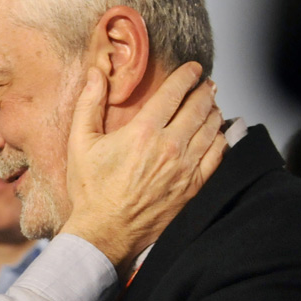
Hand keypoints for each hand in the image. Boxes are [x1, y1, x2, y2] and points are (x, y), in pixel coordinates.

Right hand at [62, 62, 225, 273]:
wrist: (105, 231)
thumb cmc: (91, 189)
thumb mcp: (80, 143)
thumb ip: (89, 104)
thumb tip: (96, 74)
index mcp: (143, 132)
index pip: (174, 93)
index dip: (186, 76)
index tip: (192, 69)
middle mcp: (169, 147)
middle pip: (198, 108)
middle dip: (204, 91)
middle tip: (206, 83)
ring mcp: (185, 169)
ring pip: (211, 130)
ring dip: (213, 112)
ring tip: (212, 105)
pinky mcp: (193, 188)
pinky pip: (217, 156)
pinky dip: (220, 140)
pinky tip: (217, 134)